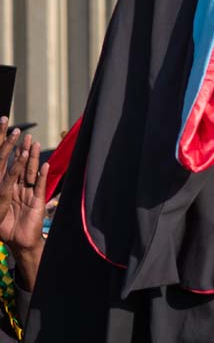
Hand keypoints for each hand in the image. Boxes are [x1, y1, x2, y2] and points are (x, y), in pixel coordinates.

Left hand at [0, 134, 46, 249]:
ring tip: (34, 144)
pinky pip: (40, 186)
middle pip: (20, 165)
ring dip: (32, 158)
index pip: (5, 167)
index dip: (7, 153)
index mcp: (5, 189)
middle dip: (22, 150)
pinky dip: (43, 176)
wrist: (19, 242)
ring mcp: (28, 193)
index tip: (8, 138)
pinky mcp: (38, 200)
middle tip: (24, 135)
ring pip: (30, 172)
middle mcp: (17, 188)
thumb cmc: (4, 227)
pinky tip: (45, 166)